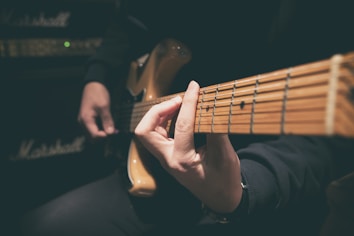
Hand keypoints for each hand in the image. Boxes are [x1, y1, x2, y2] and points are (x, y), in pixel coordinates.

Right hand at [78, 82, 115, 139]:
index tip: (115, 132)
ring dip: (102, 133)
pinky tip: (108, 125)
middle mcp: (83, 122)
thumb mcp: (104, 107)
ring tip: (112, 128)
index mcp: (86, 120)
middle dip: (104, 136)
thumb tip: (111, 133)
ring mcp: (84, 121)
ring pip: (93, 134)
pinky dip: (101, 129)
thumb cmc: (97, 93)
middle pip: (93, 137)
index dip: (105, 136)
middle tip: (114, 131)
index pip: (95, 135)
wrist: (93, 84)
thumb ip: (107, 121)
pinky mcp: (88, 119)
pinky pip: (93, 129)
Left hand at [135, 81, 241, 212]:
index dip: (189, 102)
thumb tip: (210, 107)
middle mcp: (168, 160)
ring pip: (147, 133)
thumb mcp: (226, 157)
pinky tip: (178, 115)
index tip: (194, 87)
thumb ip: (216, 132)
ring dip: (159, 115)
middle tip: (178, 100)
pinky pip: (157, 135)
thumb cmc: (224, 181)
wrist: (221, 199)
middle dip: (158, 111)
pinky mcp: (168, 156)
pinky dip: (163, 121)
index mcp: (182, 160)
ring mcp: (165, 159)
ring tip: (178, 104)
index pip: (182, 125)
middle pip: (145, 132)